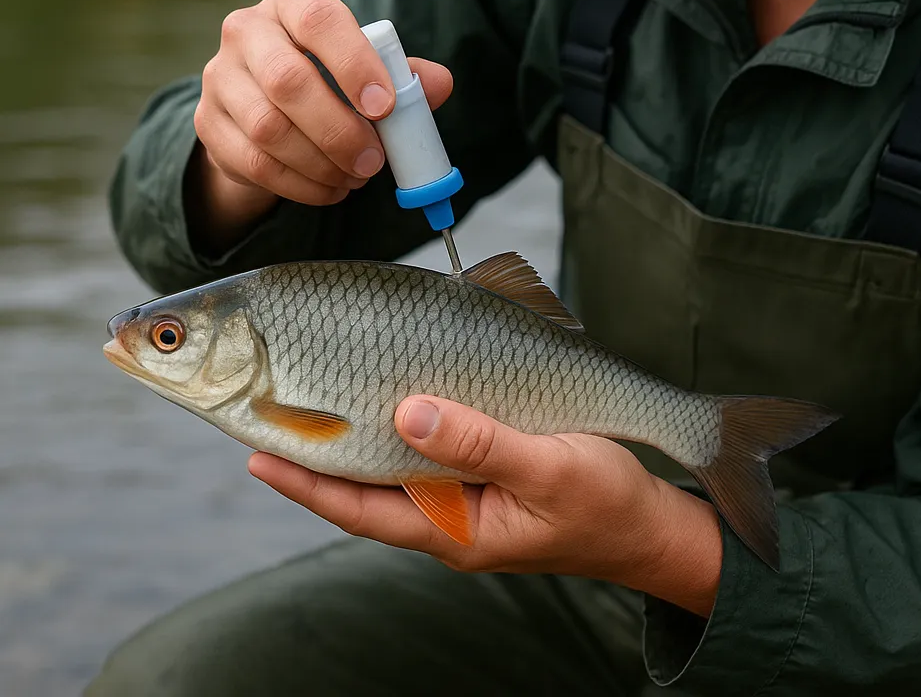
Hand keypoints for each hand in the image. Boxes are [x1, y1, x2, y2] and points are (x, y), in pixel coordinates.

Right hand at [188, 0, 452, 249]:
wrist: (267, 108)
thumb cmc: (330, 79)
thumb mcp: (369, 70)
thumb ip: (405, 77)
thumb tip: (441, 84)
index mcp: (292, 2)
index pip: (319, 19)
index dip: (354, 63)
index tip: (384, 106)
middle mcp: (246, 30)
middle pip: (286, 79)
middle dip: (338, 129)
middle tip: (373, 161)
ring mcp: (220, 77)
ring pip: (268, 127)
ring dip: (322, 162)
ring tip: (356, 176)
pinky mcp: (208, 123)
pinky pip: (255, 163)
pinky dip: (301, 185)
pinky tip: (330, 189)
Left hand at [249, 396, 723, 616]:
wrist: (651, 527)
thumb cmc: (607, 504)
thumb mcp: (548, 471)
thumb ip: (481, 443)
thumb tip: (409, 412)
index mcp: (456, 530)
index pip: (360, 507)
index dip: (306, 481)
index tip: (255, 453)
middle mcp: (450, 517)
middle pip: (365, 487)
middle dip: (314, 455)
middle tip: (264, 416)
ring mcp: (466, 500)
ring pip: (393, 469)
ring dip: (352, 438)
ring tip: (309, 403)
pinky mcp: (485, 478)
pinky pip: (426, 456)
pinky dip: (398, 431)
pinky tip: (390, 406)